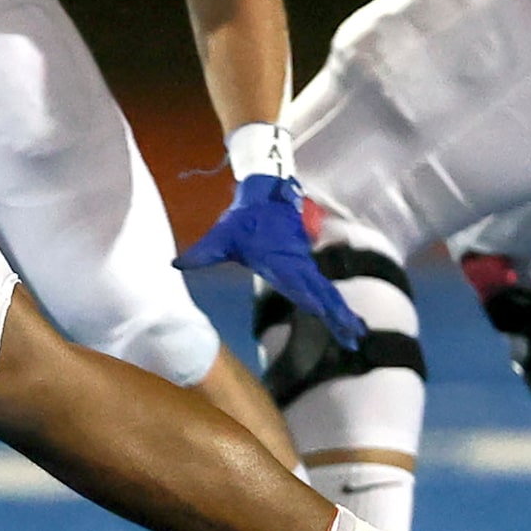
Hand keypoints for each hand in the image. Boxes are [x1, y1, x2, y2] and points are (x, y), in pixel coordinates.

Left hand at [176, 174, 364, 348]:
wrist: (264, 192)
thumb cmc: (242, 217)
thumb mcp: (220, 237)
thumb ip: (201, 254)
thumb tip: (174, 265)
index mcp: (280, 262)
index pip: (301, 287)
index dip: (316, 303)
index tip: (330, 317)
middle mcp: (296, 265)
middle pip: (321, 294)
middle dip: (338, 315)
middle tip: (354, 338)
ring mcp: (303, 263)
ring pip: (325, 291)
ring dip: (341, 311)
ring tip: (356, 332)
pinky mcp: (304, 262)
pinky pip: (322, 285)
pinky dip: (334, 301)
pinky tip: (343, 316)